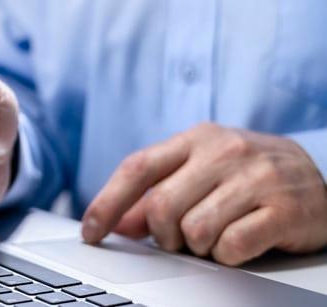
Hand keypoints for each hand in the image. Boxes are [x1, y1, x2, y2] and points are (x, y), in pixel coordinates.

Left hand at [81, 123, 326, 264]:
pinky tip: (239, 243)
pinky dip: (227, 256)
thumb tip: (116, 224)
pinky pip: (232, 246)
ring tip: (215, 236)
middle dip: (163, 234)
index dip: (107, 202)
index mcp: (194, 138)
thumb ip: (155, 194)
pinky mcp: (285, 208)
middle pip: (162, 206)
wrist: (316, 173)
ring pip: (195, 230)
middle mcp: (224, 151)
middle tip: (180, 238)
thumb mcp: (198, 172)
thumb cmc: (245, 174)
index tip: (90, 232)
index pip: (138, 168)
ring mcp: (256, 177)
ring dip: (198, 246)